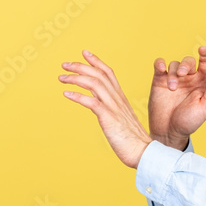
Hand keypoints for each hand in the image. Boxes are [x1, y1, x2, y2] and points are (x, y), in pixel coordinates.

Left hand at [59, 51, 151, 168]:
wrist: (143, 152)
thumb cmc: (131, 140)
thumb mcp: (121, 119)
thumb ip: (111, 109)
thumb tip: (98, 107)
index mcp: (121, 98)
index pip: (108, 73)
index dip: (96, 61)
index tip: (84, 53)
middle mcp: (117, 99)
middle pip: (99, 74)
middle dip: (80, 66)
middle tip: (65, 64)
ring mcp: (114, 108)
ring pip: (94, 84)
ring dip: (76, 78)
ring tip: (62, 78)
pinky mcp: (109, 118)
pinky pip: (92, 102)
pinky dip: (78, 96)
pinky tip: (66, 94)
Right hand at [148, 46, 205, 149]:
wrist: (169, 131)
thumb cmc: (189, 122)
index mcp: (202, 83)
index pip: (205, 63)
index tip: (203, 49)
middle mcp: (188, 79)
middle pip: (188, 61)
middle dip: (186, 65)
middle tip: (183, 75)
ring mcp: (174, 79)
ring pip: (174, 64)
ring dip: (173, 72)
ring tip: (172, 87)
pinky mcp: (160, 81)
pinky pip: (159, 65)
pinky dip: (160, 63)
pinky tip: (161, 69)